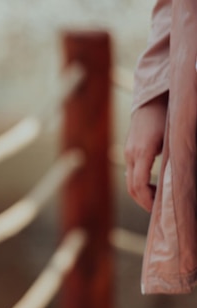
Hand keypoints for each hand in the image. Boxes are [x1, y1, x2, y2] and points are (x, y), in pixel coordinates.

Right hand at [124, 93, 166, 211]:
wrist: (152, 97)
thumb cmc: (168, 115)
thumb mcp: (174, 138)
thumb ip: (174, 160)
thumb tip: (178, 179)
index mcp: (142, 152)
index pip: (139, 185)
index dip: (147, 201)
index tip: (158, 209)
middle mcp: (131, 154)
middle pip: (131, 187)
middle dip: (143, 201)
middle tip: (158, 210)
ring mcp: (128, 152)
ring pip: (129, 181)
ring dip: (141, 193)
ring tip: (156, 199)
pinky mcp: (129, 149)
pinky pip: (131, 172)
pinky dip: (139, 183)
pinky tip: (152, 184)